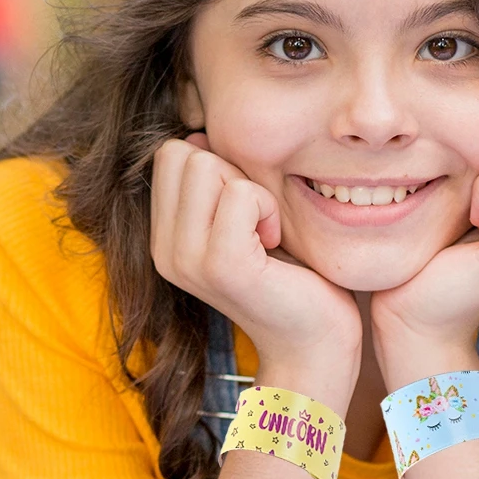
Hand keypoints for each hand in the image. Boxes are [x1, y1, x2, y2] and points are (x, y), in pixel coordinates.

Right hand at [151, 135, 361, 405]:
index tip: (245, 212)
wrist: (314, 342)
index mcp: (163, 239)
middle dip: (232, 174)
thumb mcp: (242, 220)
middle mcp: (164, 251)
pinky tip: (275, 244)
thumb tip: (196, 135)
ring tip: (266, 235)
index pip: (171, 154)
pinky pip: (240, 194)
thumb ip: (215, 182)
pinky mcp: (222, 265)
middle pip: (184, 153)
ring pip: (208, 166)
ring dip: (252, 192)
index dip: (217, 167)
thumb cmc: (289, 276)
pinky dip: (268, 209)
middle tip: (258, 223)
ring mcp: (188, 260)